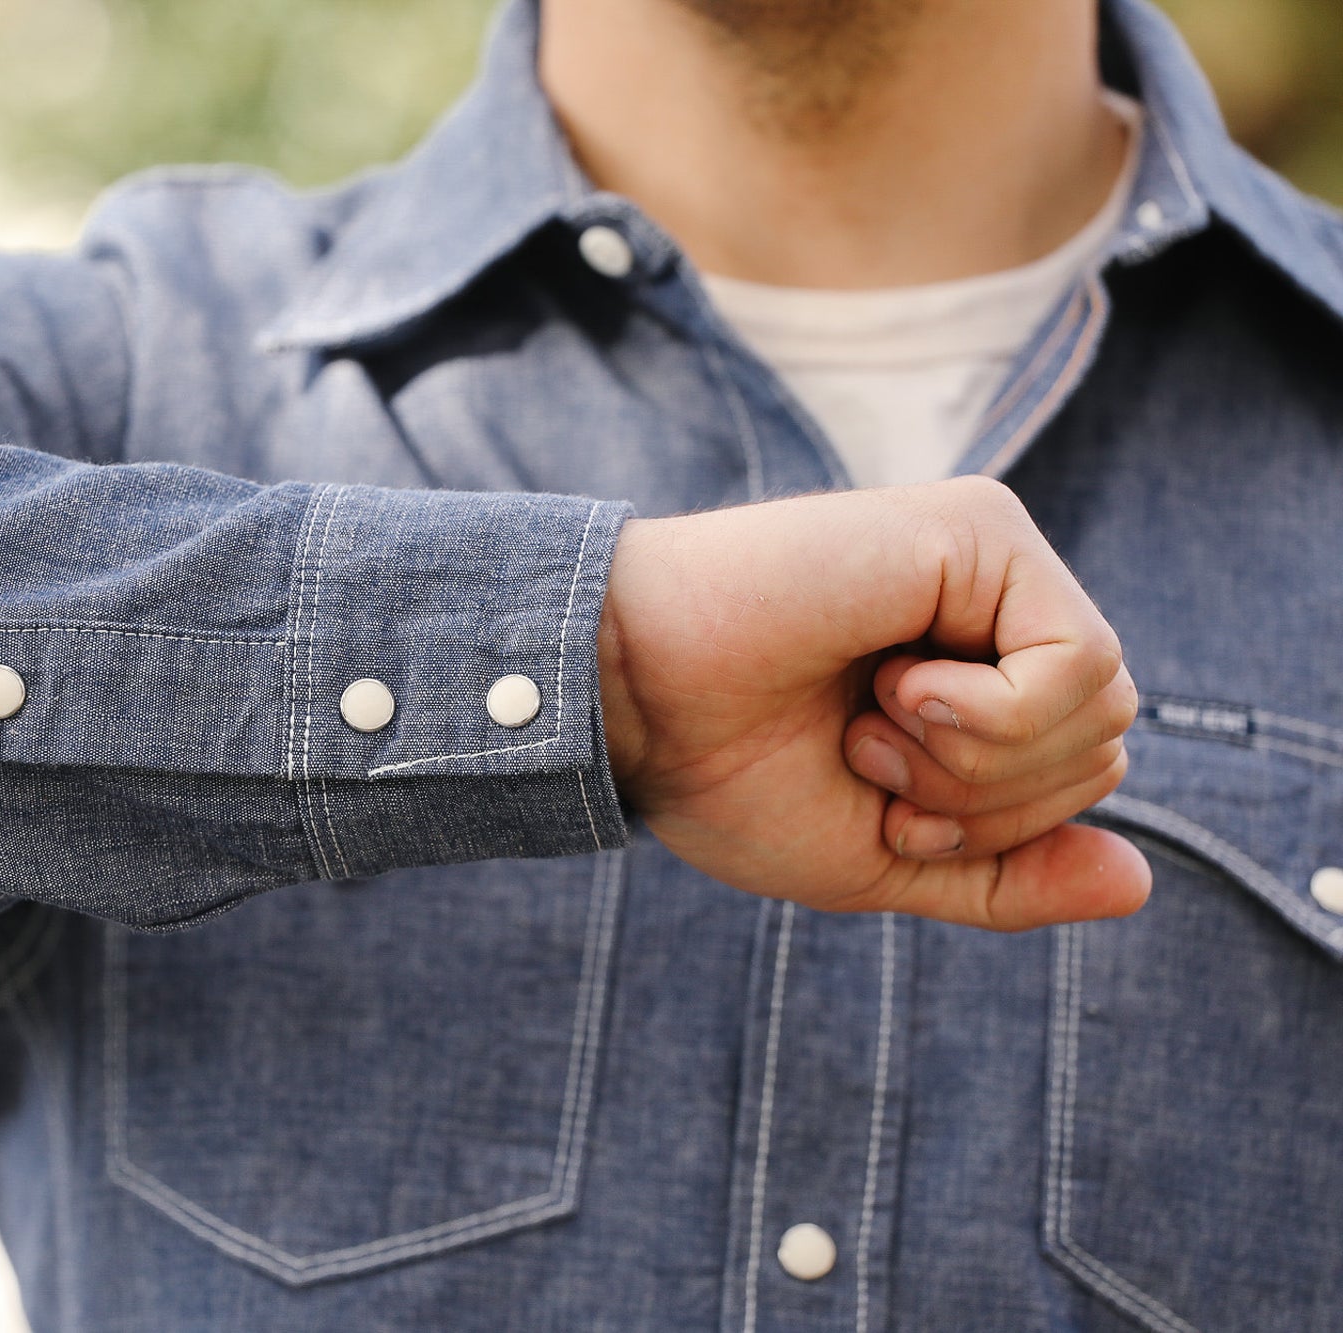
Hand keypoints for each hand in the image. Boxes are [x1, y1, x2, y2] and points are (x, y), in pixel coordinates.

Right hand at [597, 476, 1149, 929]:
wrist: (634, 700)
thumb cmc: (726, 772)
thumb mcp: (886, 858)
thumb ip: (1007, 875)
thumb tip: (1142, 883)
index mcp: (973, 673)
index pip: (1082, 772)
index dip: (990, 826)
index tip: (874, 797)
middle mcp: (994, 605)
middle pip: (1104, 744)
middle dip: (986, 801)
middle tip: (864, 754)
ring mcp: (992, 557)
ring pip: (1103, 707)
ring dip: (973, 761)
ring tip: (869, 715)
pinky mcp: (981, 527)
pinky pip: (1079, 663)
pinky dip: (986, 716)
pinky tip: (892, 680)